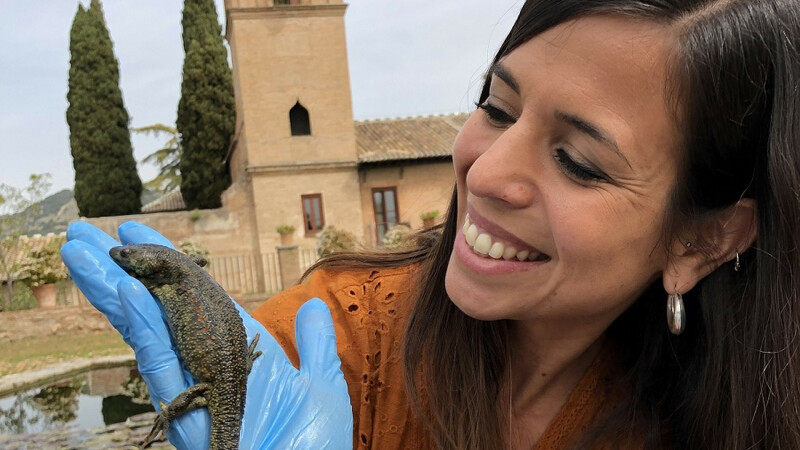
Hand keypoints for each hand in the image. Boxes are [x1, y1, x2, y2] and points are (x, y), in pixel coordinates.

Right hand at [61, 221, 352, 448]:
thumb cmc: (313, 448)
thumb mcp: (320, 387)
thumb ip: (313, 346)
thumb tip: (313, 306)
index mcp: (237, 354)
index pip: (194, 298)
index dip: (165, 264)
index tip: (135, 232)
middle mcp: (207, 364)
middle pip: (157, 308)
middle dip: (120, 270)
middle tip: (82, 233)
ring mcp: (192, 386)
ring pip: (146, 328)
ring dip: (112, 287)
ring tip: (80, 250)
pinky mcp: (185, 410)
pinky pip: (161, 360)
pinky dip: (142, 324)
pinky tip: (123, 289)